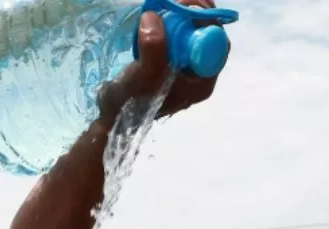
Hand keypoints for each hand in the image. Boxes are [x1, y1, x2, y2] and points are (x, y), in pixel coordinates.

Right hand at [97, 0, 226, 122]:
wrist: (112, 116)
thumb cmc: (130, 104)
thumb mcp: (142, 78)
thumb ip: (153, 50)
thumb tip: (154, 17)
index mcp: (201, 82)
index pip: (216, 44)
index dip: (204, 21)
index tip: (184, 6)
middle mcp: (198, 74)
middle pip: (208, 35)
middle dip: (194, 14)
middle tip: (175, 1)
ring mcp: (185, 67)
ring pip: (193, 32)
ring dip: (182, 16)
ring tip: (165, 4)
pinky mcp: (171, 60)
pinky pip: (179, 35)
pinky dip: (171, 22)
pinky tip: (159, 14)